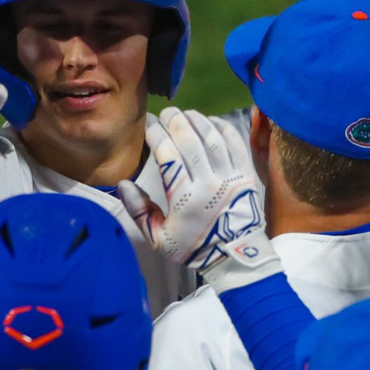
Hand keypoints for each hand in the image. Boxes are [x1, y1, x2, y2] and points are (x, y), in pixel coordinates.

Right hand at [118, 108, 264, 271]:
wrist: (236, 256)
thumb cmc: (195, 247)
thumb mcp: (159, 239)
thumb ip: (139, 211)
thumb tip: (123, 184)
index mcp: (185, 198)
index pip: (168, 156)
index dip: (156, 135)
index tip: (149, 124)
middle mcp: (208, 183)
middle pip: (190, 141)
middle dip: (175, 121)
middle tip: (165, 113)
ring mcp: (230, 176)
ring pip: (213, 138)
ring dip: (198, 120)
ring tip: (185, 114)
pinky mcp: (247, 174)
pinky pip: (235, 143)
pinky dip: (223, 128)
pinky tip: (211, 122)